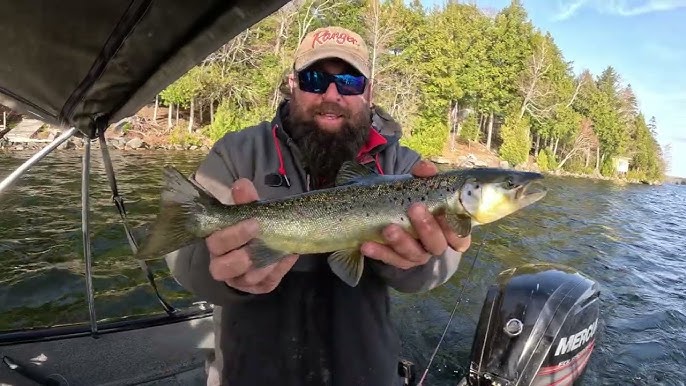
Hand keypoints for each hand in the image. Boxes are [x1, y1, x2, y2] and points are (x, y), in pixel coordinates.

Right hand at [206, 178, 297, 293]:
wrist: (260, 247)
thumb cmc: (249, 229)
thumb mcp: (247, 213)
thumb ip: (245, 201)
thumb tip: (242, 184)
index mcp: (217, 245)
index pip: (216, 243)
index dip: (233, 235)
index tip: (253, 222)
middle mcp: (222, 266)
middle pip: (224, 267)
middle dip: (244, 255)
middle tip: (263, 238)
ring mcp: (240, 280)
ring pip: (247, 279)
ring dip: (264, 264)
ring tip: (279, 249)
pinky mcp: (257, 288)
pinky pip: (267, 283)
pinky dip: (279, 270)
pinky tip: (289, 255)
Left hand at [360, 160, 471, 269]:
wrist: (399, 215)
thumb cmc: (418, 200)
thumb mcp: (422, 186)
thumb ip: (425, 175)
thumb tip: (425, 167)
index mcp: (450, 230)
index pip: (461, 236)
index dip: (454, 228)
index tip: (444, 213)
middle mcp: (437, 245)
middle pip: (437, 244)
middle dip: (426, 228)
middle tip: (414, 209)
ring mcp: (419, 255)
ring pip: (413, 254)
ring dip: (401, 242)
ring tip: (388, 229)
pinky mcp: (400, 261)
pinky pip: (391, 259)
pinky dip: (379, 252)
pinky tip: (367, 246)